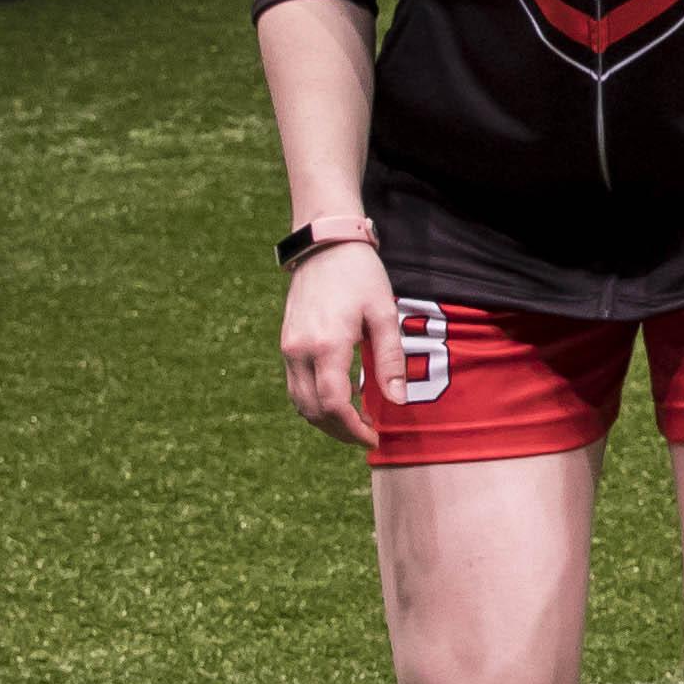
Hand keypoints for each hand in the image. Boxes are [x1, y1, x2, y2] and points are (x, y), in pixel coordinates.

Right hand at [279, 240, 397, 446]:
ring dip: (325, 420)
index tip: (375, 437)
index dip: (354, 429)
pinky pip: (295, 387)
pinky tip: (340, 401)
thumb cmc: (360, 276)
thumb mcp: (384, 314)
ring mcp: (288, 349)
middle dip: (340, 431)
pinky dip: (315, 403)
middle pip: (313, 411)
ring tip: (357, 423)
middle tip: (369, 435)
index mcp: (326, 346)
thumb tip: (397, 401)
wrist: (325, 246)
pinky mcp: (286, 345)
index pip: (334, 405)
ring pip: (299, 403)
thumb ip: (390, 359)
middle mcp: (299, 352)